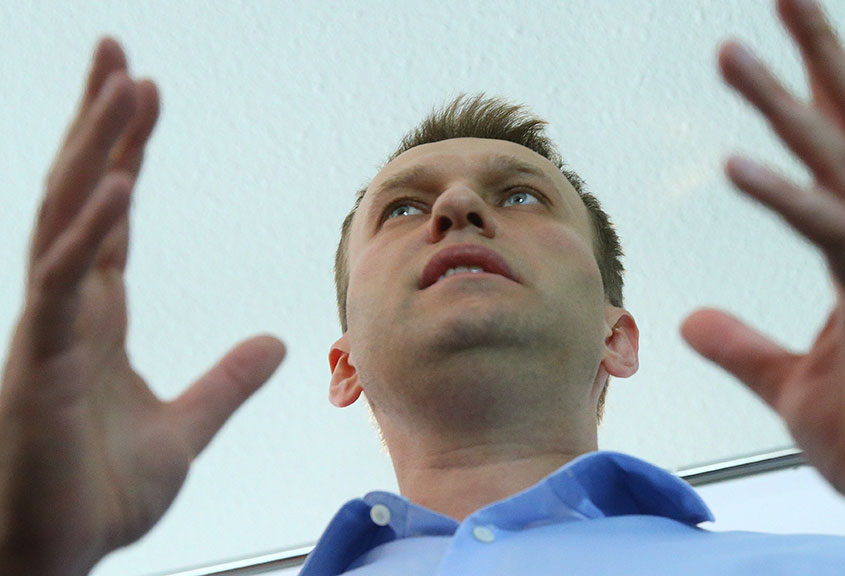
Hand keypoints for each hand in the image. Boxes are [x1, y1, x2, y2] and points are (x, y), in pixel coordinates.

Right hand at [0, 38, 284, 574]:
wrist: (57, 553)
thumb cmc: (100, 491)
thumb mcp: (187, 430)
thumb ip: (228, 381)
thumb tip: (276, 342)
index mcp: (98, 313)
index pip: (113, 213)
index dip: (126, 149)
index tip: (144, 92)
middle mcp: (68, 306)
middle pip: (85, 193)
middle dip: (100, 120)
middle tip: (118, 49)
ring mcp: (50, 328)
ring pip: (69, 216)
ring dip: (98, 147)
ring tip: (125, 82)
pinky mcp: (42, 363)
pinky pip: (63, 281)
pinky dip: (89, 229)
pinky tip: (120, 183)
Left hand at [680, 0, 844, 549]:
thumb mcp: (788, 384)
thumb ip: (742, 346)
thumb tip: (692, 318)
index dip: (818, 93)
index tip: (785, 38)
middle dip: (820, 59)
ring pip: (843, 168)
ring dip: (788, 105)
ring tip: (732, 50)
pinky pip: (835, 239)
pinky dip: (788, 196)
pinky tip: (737, 163)